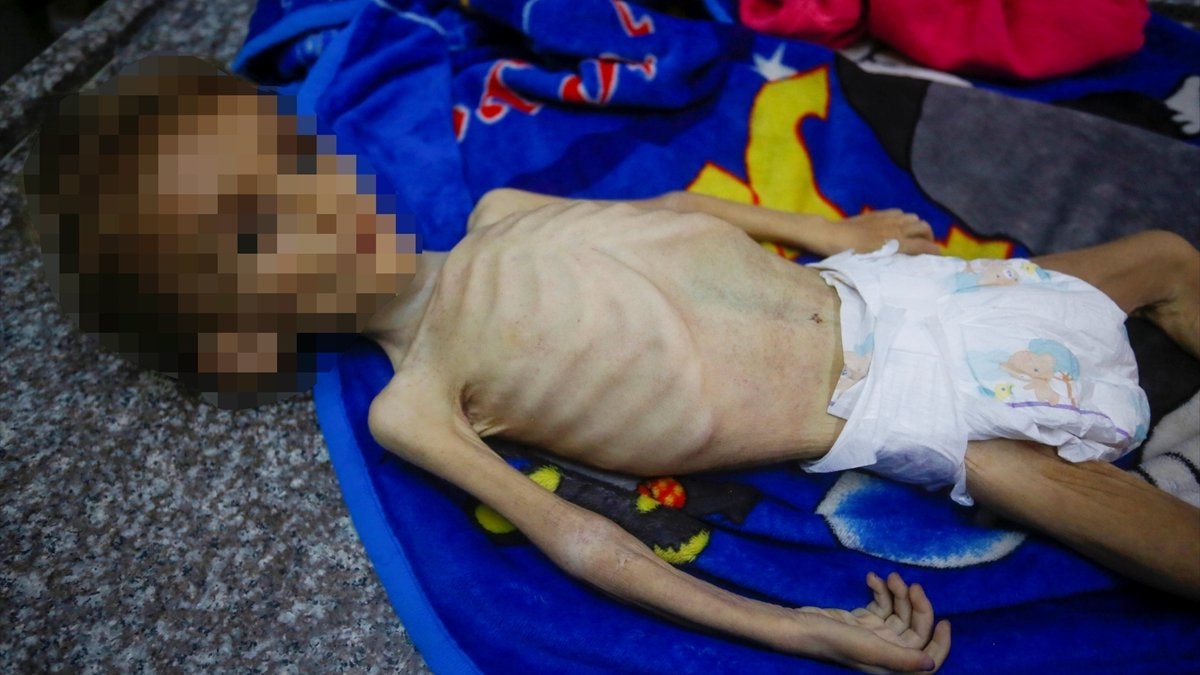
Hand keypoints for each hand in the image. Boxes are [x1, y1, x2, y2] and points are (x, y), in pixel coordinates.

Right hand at [799, 572, 951, 672]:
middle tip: (910, 583)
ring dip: (898, 593)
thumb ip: (902, 658)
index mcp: (892, 664)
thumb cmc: (834, 640)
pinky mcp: (861, 620)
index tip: (944, 621)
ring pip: (899, 613)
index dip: (940, 644)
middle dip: (916, 606)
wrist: (800, 626)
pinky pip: (880, 604)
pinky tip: (872, 578)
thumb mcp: (870, 648)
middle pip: (915, 630)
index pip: (927, 659)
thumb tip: (932, 663)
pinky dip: (880, 591)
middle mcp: (886, 651)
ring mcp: (874, 635)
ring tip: (890, 577)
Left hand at [830, 210, 938, 256]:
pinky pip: (900, 213)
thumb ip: (893, 261)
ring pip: (913, 218)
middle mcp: (896, 228)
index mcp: (896, 243)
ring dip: (917, 227)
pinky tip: (898, 226)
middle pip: (924, 227)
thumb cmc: (849, 254)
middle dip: (929, 237)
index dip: (935, 251)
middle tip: (926, 246)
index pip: (925, 245)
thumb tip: (907, 264)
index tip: (938, 257)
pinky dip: (904, 219)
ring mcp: (888, 218)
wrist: (831, 235)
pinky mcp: (878, 214)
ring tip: (914, 236)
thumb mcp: (873, 263)